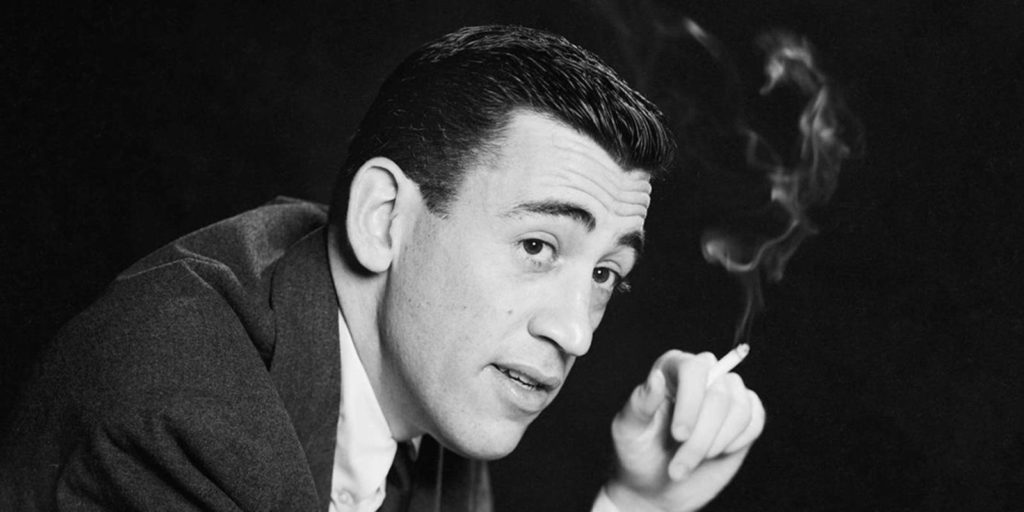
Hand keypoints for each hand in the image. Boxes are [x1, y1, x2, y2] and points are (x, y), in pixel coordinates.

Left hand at [605, 350, 764, 511]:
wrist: (655, 485)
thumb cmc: (637, 452)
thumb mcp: (628, 430)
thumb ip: (641, 403)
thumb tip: (656, 378)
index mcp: (671, 368)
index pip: (693, 369)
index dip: (691, 402)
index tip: (679, 436)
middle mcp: (702, 374)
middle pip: (719, 394)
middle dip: (700, 438)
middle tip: (678, 468)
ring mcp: (726, 393)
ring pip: (739, 409)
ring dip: (716, 444)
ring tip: (691, 462)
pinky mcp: (744, 415)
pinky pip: (754, 421)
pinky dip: (736, 443)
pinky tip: (714, 454)